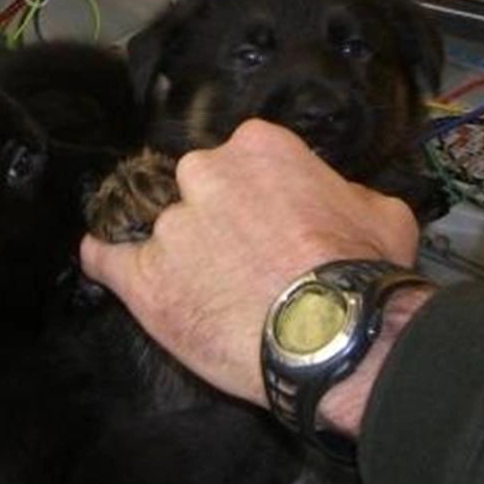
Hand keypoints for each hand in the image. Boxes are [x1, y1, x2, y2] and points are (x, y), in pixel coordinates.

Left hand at [80, 119, 418, 406]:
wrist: (335, 336)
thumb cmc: (362, 273)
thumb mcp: (378, 210)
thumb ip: (341, 191)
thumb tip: (334, 196)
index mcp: (257, 147)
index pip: (240, 158)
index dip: (253, 192)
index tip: (265, 218)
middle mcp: (204, 174)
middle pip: (194, 186)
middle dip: (212, 216)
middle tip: (239, 256)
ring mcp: (170, 225)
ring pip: (158, 226)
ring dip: (176, 250)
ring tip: (200, 285)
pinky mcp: (144, 277)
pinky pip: (105, 257)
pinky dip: (105, 258)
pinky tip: (106, 261)